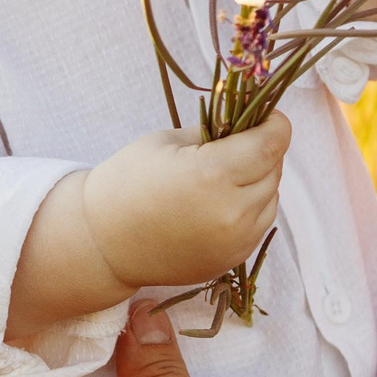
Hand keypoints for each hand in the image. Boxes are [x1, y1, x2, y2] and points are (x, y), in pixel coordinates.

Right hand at [82, 114, 290, 289]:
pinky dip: (249, 207)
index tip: (265, 116)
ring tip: (224, 174)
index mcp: (212, 173)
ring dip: (259, 180)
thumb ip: (215, 130)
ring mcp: (235, 241)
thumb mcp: (168, 142)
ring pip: (271, 197)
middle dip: (263, 150)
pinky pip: (258, 223)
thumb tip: (250, 119)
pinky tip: (219, 201)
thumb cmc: (127, 182)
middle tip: (237, 142)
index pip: (273, 142)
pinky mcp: (232, 260)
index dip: (275, 123)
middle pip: (274, 169)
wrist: (102, 243)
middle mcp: (231, 212)